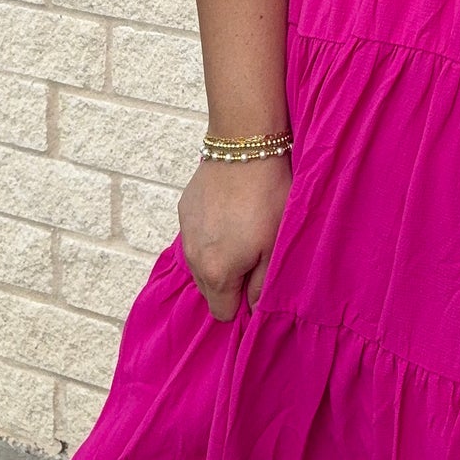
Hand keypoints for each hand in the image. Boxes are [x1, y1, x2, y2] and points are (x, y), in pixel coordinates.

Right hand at [179, 153, 292, 321]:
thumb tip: (252, 308)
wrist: (244, 146)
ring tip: (243, 232)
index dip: (242, 303)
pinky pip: (196, 237)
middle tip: (255, 255)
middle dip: (230, 283)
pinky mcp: (184, 211)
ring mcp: (185, 234)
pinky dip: (210, 235)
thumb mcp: (275, 246)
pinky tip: (230, 214)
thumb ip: (262, 284)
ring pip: (201, 264)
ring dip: (219, 258)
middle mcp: (193, 259)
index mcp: (216, 274)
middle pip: (210, 290)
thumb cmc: (267, 198)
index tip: (257, 282)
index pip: (223, 313)